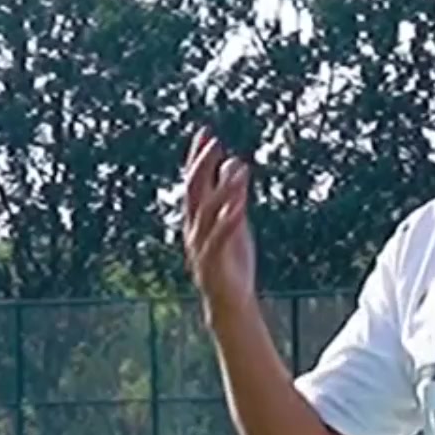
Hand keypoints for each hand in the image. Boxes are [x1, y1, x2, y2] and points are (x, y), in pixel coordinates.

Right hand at [182, 127, 255, 318]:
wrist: (229, 302)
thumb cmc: (231, 262)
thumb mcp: (235, 223)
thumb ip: (233, 196)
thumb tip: (234, 164)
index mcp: (197, 219)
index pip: (194, 181)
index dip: (198, 157)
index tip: (206, 132)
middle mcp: (193, 229)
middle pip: (193, 191)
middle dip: (202, 165)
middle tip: (214, 141)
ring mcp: (200, 246)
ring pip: (206, 211)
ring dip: (222, 188)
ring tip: (238, 167)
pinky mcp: (212, 262)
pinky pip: (218, 238)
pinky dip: (228, 220)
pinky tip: (240, 205)